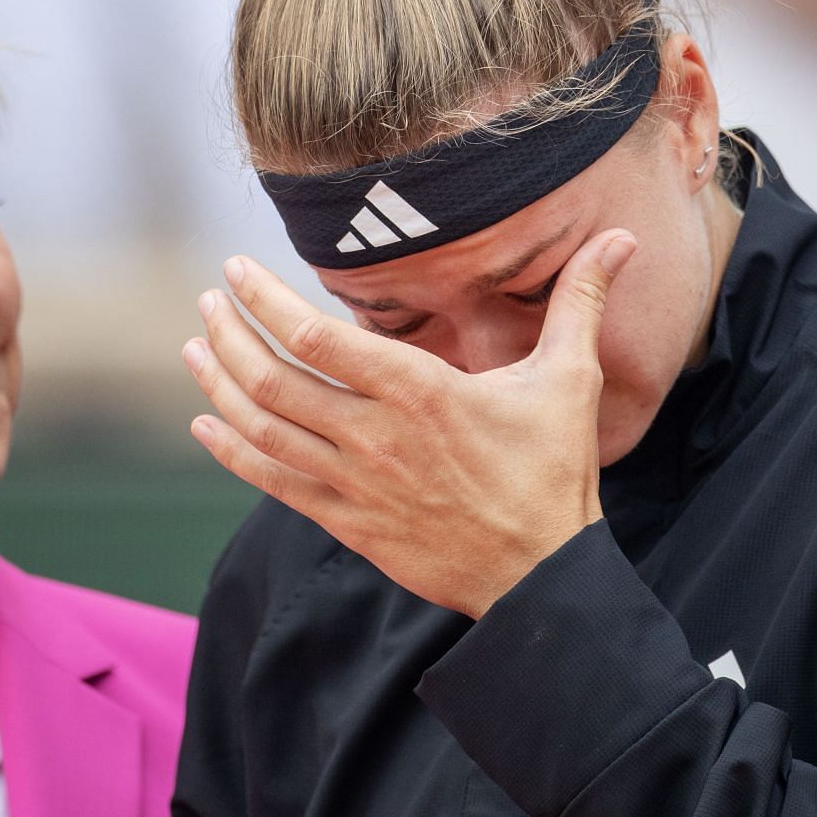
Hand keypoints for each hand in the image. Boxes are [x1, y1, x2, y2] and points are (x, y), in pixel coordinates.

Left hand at [182, 229, 636, 617]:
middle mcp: (376, 436)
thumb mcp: (570, 381)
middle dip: (231, 335)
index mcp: (420, 392)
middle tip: (208, 303)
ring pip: (265, 429)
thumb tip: (622, 238)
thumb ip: (579, 302)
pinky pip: (274, 483)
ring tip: (195, 349)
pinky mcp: (348, 523)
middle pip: (275, 379)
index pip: (319, 338)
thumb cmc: (553, 474)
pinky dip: (233, 452)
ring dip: (220, 385)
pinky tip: (207, 426)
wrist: (539, 577)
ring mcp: (356, 483)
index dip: (267, 301)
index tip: (236, 272)